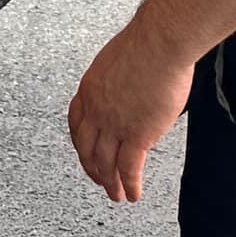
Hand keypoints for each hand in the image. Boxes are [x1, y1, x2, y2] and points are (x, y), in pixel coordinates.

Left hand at [67, 17, 194, 202]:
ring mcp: (114, 125)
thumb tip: (128, 85)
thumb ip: (118, 79)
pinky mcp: (137, 136)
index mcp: (90, 89)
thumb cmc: (146, 42)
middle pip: (87, 148)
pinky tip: (134, 193)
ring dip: (110, 183)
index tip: (84, 150)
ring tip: (117, 194)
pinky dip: (130, 185)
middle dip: (92, 168)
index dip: (80, 141)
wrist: (159, 44)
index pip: (76, 122)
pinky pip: (129, 169)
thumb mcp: (117, 60)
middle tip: (98, 179)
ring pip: (106, 164)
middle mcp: (97, 110)